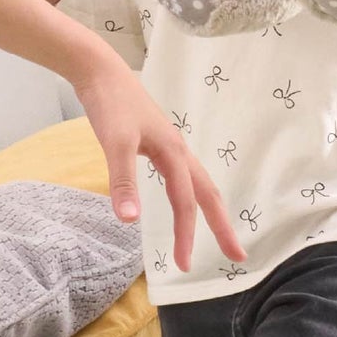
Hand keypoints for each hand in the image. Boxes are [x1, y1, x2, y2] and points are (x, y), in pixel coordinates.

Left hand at [80, 71, 249, 270]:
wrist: (100, 70)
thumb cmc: (110, 104)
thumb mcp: (114, 143)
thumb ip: (123, 181)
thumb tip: (130, 221)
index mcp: (174, 154)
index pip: (185, 204)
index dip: (185, 236)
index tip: (183, 266)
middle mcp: (179, 151)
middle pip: (208, 195)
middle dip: (222, 226)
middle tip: (237, 256)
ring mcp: (170, 146)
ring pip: (198, 184)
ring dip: (209, 210)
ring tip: (218, 233)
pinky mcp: (158, 143)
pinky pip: (182, 176)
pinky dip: (189, 194)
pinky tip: (182, 200)